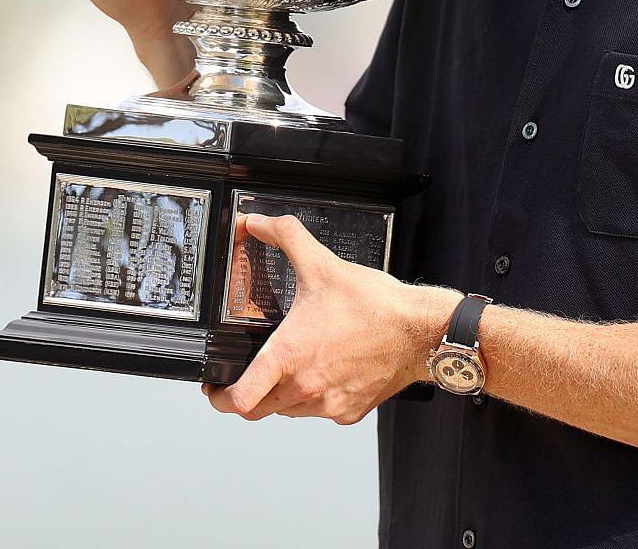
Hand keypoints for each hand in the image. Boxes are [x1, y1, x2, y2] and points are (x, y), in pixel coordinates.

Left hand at [202, 214, 455, 424]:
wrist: (422, 331)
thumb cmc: (376, 306)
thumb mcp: (322, 263)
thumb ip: (285, 237)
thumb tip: (259, 223)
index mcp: (288, 356)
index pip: (238, 401)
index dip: (219, 397)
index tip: (215, 386)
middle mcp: (304, 387)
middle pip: (259, 411)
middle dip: (249, 395)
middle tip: (249, 376)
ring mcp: (328, 404)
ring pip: (289, 412)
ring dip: (283, 396)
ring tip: (294, 367)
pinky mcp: (351, 411)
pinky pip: (322, 412)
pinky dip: (319, 398)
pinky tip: (328, 371)